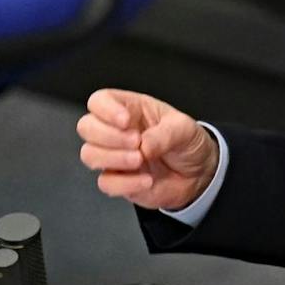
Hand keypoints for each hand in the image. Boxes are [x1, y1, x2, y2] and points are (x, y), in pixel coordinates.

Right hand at [78, 89, 219, 210]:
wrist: (198, 175)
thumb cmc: (187, 143)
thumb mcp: (185, 129)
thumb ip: (165, 134)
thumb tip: (144, 145)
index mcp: (130, 109)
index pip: (99, 101)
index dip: (105, 109)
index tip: (125, 121)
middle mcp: (116, 132)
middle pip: (86, 127)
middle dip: (108, 136)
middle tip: (136, 141)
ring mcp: (114, 157)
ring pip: (89, 155)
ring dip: (113, 158)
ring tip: (140, 160)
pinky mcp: (118, 181)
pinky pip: (106, 183)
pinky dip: (126, 183)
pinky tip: (147, 180)